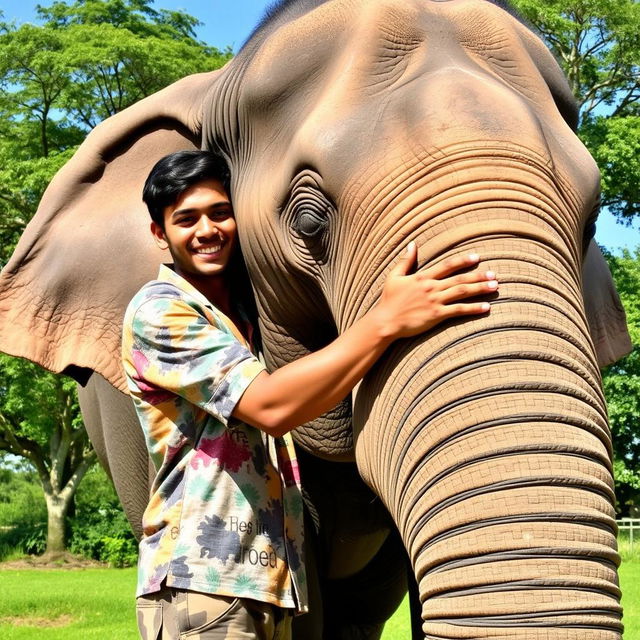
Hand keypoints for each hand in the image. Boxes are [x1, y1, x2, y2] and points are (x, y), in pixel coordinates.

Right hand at [374, 242, 497, 338]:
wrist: (386, 321)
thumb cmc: (389, 300)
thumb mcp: (394, 277)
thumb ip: (405, 261)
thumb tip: (412, 244)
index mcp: (422, 277)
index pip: (447, 266)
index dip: (463, 261)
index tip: (477, 258)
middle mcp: (431, 287)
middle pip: (459, 279)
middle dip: (478, 276)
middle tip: (494, 274)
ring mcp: (435, 301)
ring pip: (462, 292)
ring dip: (480, 289)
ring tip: (494, 287)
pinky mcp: (437, 315)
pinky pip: (459, 310)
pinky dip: (473, 308)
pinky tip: (486, 307)